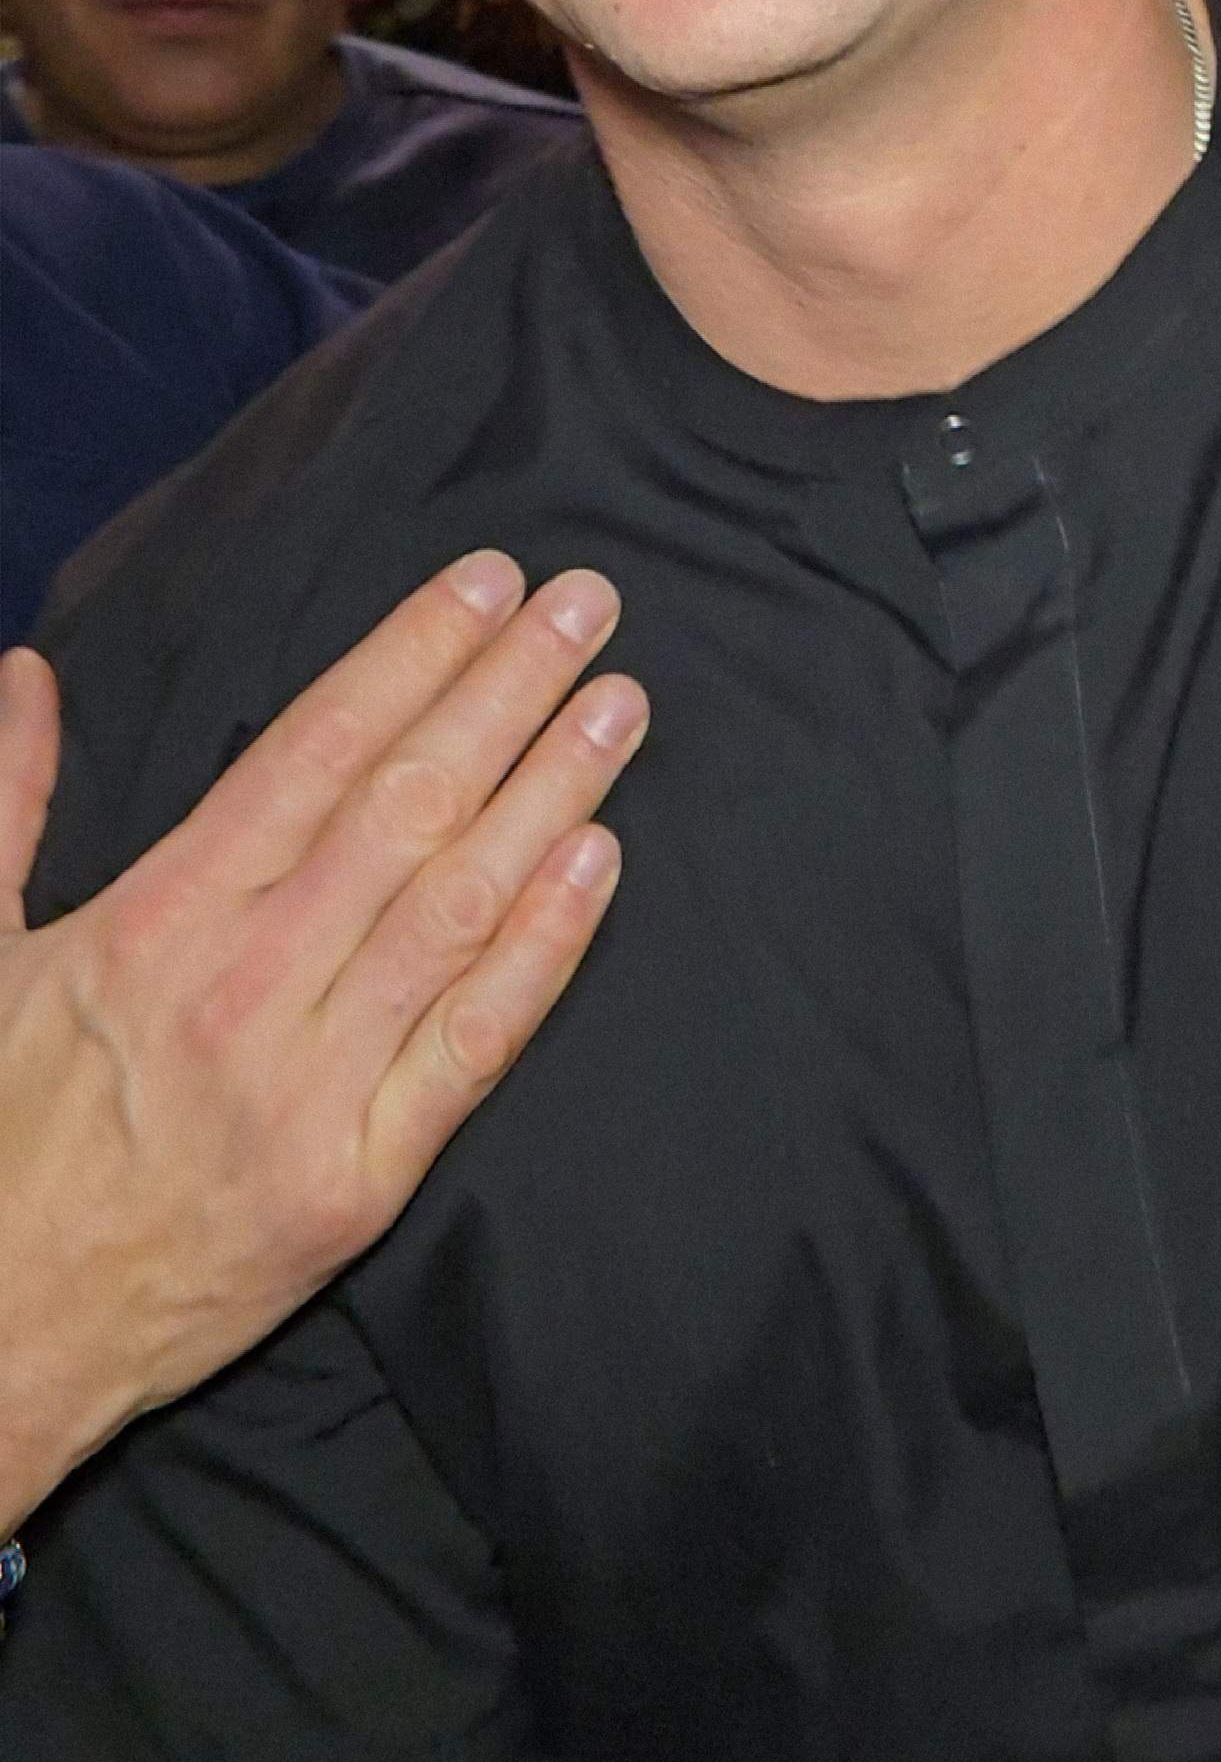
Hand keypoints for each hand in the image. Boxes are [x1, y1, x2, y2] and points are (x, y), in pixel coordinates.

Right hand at [0, 552, 645, 1532]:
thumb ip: (8, 799)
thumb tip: (29, 672)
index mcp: (157, 918)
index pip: (314, 749)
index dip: (409, 655)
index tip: (485, 582)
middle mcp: (245, 986)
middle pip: (405, 807)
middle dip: (505, 691)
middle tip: (588, 604)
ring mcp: (310, 1085)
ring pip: (456, 907)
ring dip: (550, 792)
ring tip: (619, 706)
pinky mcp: (359, 1178)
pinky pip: (472, 1045)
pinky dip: (545, 949)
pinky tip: (600, 863)